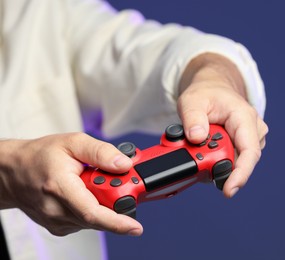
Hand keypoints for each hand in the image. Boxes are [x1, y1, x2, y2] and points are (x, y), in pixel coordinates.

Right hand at [0, 133, 142, 235]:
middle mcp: (57, 210)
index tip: (136, 227)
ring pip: (94, 220)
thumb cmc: (40, 156)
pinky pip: (86, 222)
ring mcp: (57, 222)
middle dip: (116, 202)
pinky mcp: (59, 227)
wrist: (13, 171)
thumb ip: (101, 152)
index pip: (92, 213)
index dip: (117, 222)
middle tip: (118, 183)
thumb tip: (124, 164)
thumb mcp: (73, 142)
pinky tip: (85, 193)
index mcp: (60, 187)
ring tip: (93, 183)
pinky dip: (94, 209)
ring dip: (104, 204)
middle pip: (99, 216)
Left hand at [177, 53, 267, 197]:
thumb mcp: (192, 100)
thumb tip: (196, 137)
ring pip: (234, 162)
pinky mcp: (243, 146)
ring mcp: (250, 139)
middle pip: (239, 161)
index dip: (241, 174)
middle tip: (194, 157)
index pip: (249, 151)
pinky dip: (215, 159)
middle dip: (216, 165)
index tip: (228, 190)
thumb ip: (192, 118)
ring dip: (214, 161)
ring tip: (198, 146)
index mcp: (244, 117)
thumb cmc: (206, 93)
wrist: (213, 89)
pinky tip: (205, 151)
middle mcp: (253, 130)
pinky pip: (231, 160)